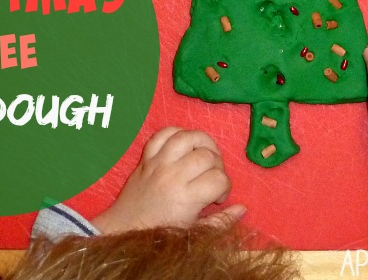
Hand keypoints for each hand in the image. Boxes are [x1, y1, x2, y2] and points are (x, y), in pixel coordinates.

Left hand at [91, 127, 245, 233]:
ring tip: (204, 154)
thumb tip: (243, 208)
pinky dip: (176, 132)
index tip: (217, 197)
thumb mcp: (193, 233)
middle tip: (211, 178)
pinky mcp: (146, 158)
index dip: (225, 187)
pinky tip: (184, 144)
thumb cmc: (160, 234)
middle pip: (207, 155)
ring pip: (187, 137)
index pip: (219, 178)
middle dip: (217, 165)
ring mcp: (158, 164)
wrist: (123, 230)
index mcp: (186, 198)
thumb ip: (220, 221)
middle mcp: (173, 176)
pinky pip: (162, 134)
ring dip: (202, 142)